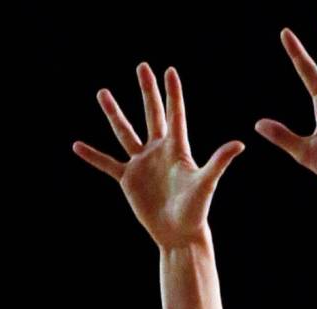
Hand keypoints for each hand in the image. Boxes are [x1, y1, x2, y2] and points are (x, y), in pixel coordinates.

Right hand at [73, 64, 243, 249]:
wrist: (179, 233)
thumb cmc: (196, 210)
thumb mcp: (206, 183)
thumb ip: (219, 161)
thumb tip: (239, 144)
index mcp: (177, 149)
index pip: (175, 114)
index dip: (173, 93)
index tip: (169, 70)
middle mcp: (158, 151)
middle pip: (151, 114)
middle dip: (147, 90)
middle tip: (142, 66)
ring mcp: (142, 164)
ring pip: (125, 133)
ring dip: (114, 113)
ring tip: (102, 93)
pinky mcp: (129, 180)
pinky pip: (107, 164)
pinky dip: (92, 156)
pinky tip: (77, 146)